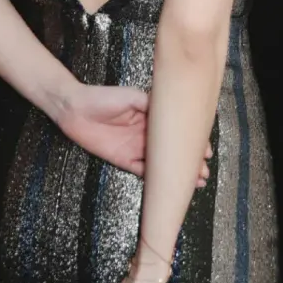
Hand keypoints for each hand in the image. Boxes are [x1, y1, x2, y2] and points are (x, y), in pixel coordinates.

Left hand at [57, 83, 212, 184]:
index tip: (206, 151)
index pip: (176, 131)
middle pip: (172, 150)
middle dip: (189, 161)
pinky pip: (142, 171)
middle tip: (204, 173)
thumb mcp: (132, 96)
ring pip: (161, 164)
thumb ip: (152, 105)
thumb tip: (172, 112)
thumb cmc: (103, 97)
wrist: (75, 109)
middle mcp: (147, 133)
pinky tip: (169, 186)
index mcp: (151, 117)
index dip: (191, 141)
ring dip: (176, 173)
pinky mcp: (124, 159)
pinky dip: (156, 179)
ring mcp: (136, 147)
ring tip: (196, 182)